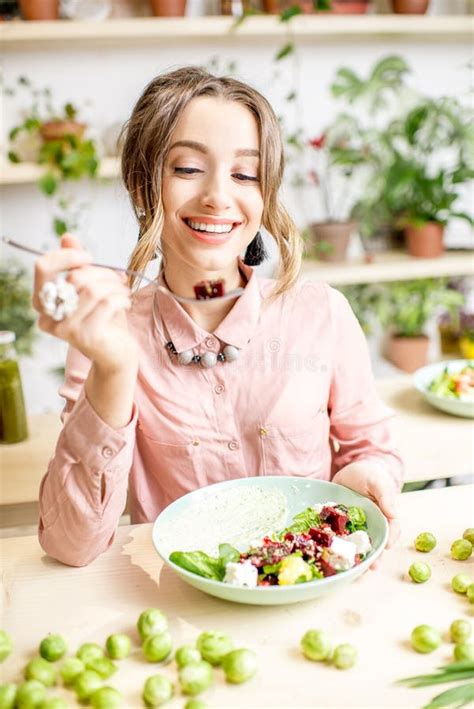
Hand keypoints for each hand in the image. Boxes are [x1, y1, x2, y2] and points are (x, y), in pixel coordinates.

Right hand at [33, 233, 137, 370]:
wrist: (116, 353)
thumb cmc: (102, 318)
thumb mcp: (89, 287)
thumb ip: (77, 264)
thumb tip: (68, 238)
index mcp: (42, 301)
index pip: (43, 267)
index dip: (67, 256)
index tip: (89, 257)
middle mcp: (48, 317)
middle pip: (75, 278)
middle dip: (103, 273)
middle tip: (118, 279)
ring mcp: (66, 329)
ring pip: (93, 290)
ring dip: (115, 286)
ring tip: (123, 291)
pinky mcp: (86, 337)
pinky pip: (107, 304)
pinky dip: (121, 299)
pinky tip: (126, 303)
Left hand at [332, 461, 400, 567]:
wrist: (348, 471)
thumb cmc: (368, 475)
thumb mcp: (376, 482)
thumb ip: (385, 495)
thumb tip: (393, 513)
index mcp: (385, 515)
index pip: (392, 529)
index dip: (390, 539)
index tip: (387, 547)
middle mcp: (372, 525)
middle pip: (375, 544)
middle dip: (374, 557)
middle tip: (371, 568)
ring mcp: (356, 528)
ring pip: (358, 546)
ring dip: (357, 558)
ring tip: (354, 570)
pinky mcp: (340, 527)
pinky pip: (340, 539)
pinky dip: (338, 548)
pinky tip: (333, 556)